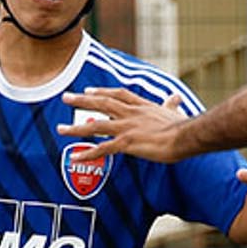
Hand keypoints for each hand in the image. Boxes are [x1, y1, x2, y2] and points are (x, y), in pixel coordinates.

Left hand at [56, 89, 189, 160]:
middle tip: (66, 97)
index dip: (102, 92)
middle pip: (101, 104)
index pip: (118, 95)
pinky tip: (76, 156)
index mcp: (141, 106)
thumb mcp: (175, 112)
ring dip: (76, 128)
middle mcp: (130, 114)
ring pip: (96, 125)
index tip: (89, 91)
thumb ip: (171, 105)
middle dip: (81, 100)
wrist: (185, 136)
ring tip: (61, 129)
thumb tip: (176, 97)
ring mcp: (127, 127)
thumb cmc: (183, 126)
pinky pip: (103, 149)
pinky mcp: (127, 143)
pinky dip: (88, 152)